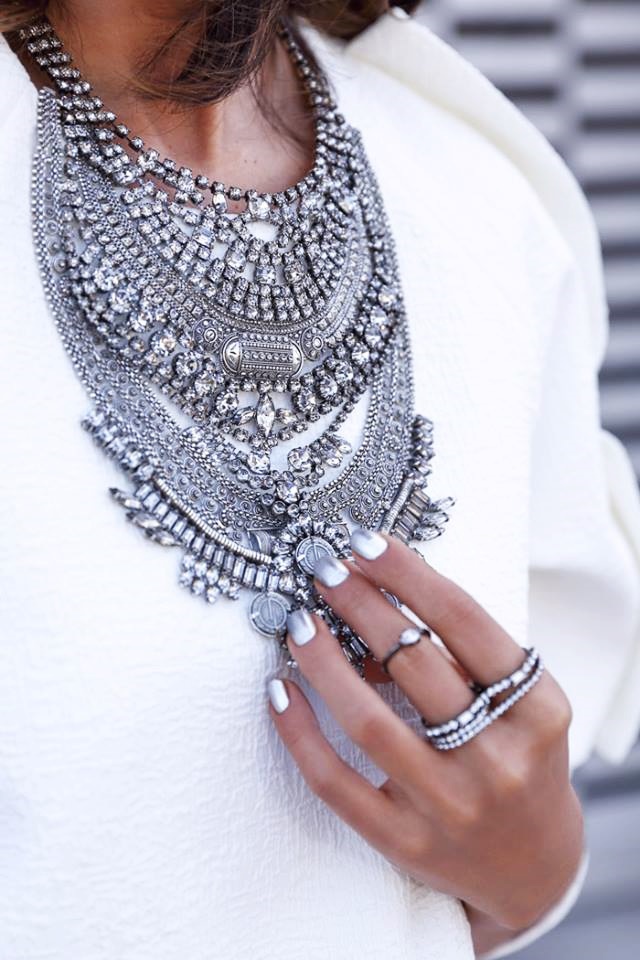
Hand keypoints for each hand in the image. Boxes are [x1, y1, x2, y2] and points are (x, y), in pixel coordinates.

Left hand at [268, 529, 583, 950]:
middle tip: (325, 571)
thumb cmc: (519, 757)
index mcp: (537, 711)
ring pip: (368, 722)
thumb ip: (465, 657)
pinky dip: (299, 733)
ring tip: (299, 622)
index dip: (410, 575)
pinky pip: (335, 784)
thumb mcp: (521, 705)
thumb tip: (372, 597)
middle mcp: (499, 759)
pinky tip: (279, 691)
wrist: (533, 865)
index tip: (366, 543)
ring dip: (323, 662)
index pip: (466, 623)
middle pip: (415, 663)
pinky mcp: (406, 844)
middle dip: (361, 606)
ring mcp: (450, 807)